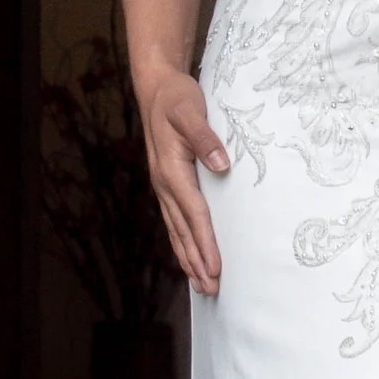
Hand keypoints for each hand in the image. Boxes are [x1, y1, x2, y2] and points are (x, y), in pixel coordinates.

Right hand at [139, 68, 228, 298]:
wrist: (157, 88)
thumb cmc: (177, 98)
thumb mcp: (191, 111)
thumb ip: (205, 138)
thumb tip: (221, 165)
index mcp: (171, 171)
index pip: (193, 215)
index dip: (205, 243)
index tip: (216, 267)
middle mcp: (164, 184)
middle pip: (182, 231)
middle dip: (197, 262)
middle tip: (212, 290)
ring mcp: (163, 186)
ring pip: (176, 230)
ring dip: (188, 258)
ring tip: (201, 284)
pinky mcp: (167, 183)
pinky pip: (174, 220)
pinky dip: (182, 241)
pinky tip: (190, 254)